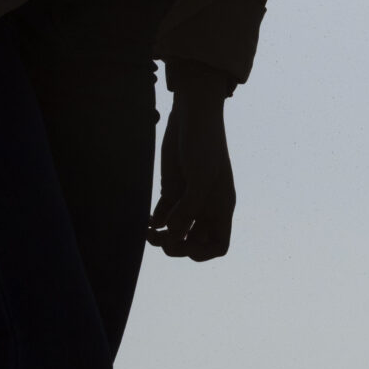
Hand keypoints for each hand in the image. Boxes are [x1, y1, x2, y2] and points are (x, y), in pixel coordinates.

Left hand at [148, 72, 236, 259]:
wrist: (192, 115)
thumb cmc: (204, 144)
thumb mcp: (202, 176)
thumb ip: (189, 208)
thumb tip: (173, 233)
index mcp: (220, 207)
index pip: (218, 244)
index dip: (203, 252)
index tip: (186, 245)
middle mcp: (205, 206)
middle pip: (195, 242)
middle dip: (178, 246)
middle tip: (163, 241)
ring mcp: (188, 198)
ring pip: (177, 230)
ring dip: (163, 237)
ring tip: (150, 234)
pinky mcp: (172, 188)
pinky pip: (164, 215)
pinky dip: (156, 223)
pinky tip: (148, 222)